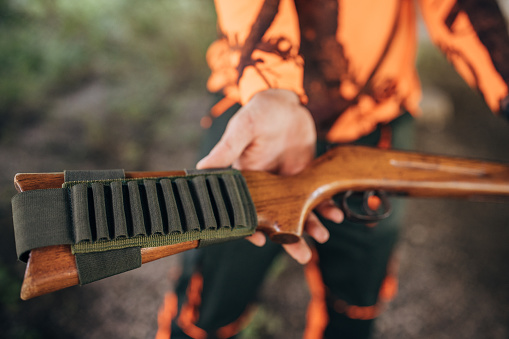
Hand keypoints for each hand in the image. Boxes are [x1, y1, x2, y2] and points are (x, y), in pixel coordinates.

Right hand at [197, 89, 343, 263]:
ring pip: (300, 211)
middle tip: (303, 257)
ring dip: (312, 226)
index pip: (247, 211)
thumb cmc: (257, 113)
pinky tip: (336, 214)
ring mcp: (288, 183)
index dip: (252, 229)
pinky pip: (317, 195)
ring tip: (323, 238)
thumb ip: (226, 149)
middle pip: (277, 219)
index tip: (262, 242)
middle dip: (290, 240)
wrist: (284, 101)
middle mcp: (268, 187)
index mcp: (248, 180)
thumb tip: (201, 167)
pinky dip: (327, 205)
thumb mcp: (242, 130)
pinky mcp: (306, 176)